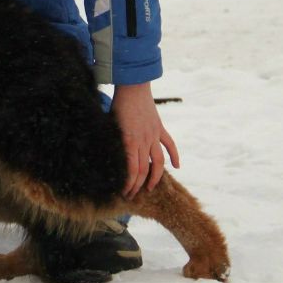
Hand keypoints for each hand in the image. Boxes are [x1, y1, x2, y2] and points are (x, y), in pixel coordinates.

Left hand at [111, 82, 179, 198]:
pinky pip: (170, 144)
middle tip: (132, 195)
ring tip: (150, 188)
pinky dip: (175, 155)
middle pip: (143, 169)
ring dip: (155, 177)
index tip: (124, 192)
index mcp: (129, 141)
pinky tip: (177, 167)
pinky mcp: (160, 128)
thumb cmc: (116, 106)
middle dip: (137, 185)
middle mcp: (143, 141)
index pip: (132, 170)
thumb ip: (112, 142)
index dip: (129, 183)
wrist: (132, 87)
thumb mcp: (110, 125)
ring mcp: (153, 135)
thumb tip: (105, 157)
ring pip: (158, 161)